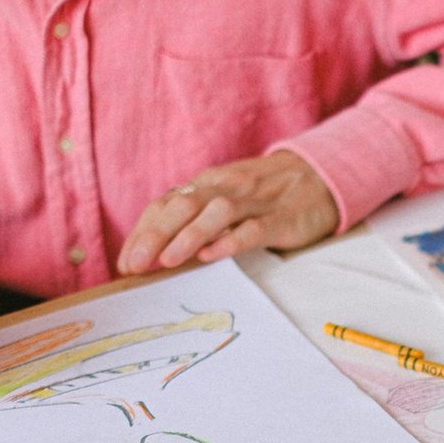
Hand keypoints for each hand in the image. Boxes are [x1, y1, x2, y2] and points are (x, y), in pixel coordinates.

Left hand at [117, 150, 338, 274]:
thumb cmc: (263, 196)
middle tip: (135, 265)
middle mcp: (225, 189)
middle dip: (155, 235)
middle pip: (183, 207)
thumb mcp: (224, 200)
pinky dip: (232, 241)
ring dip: (188, 236)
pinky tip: (213, 255)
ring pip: (216, 214)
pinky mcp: (281, 219)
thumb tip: (154, 250)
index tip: (125, 261)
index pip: (166, 205)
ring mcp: (254, 203)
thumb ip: (194, 219)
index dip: (142, 232)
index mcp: (206, 186)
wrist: (318, 177)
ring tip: (166, 261)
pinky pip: (253, 229)